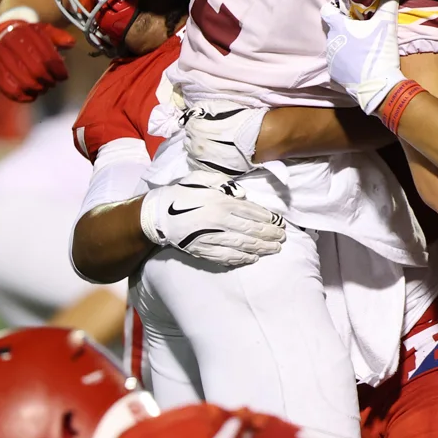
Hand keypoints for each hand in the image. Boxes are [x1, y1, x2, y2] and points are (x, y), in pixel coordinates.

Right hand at [0, 18, 71, 102]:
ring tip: (43, 88)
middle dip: (49, 80)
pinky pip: (10, 90)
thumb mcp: (43, 30)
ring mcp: (0, 59)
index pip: (47, 57)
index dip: (58, 70)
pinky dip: (24, 96)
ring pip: (25, 82)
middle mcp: (10, 44)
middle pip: (37, 71)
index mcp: (25, 33)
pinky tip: (32, 95)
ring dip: (39, 89)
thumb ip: (58, 36)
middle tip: (53, 83)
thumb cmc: (28, 36)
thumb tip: (71, 43)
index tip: (63, 76)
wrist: (2, 34)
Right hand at [139, 175, 285, 266]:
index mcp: (220, 202)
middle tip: (282, 238)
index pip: (251, 212)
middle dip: (270, 234)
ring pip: (243, 245)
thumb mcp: (200, 178)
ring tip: (274, 249)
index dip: (268, 218)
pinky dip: (241, 258)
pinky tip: (252, 258)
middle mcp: (219, 221)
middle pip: (251, 230)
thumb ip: (223, 183)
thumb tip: (243, 194)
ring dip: (261, 248)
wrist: (156, 215)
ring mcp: (211, 238)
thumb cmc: (180, 193)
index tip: (280, 222)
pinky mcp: (203, 250)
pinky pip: (226, 256)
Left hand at [182, 106, 266, 175]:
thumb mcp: (221, 107)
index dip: (198, 123)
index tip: (206, 123)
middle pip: (189, 140)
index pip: (189, 125)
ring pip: (192, 154)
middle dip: (196, 137)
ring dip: (198, 150)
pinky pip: (198, 166)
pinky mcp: (209, 171)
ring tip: (212, 147)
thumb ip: (203, 109)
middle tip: (209, 135)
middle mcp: (195, 146)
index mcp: (195, 128)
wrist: (259, 139)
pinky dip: (202, 161)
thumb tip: (194, 113)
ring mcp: (201, 161)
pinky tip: (212, 157)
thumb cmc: (240, 120)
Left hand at [320, 0, 404, 113]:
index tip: (351, 12)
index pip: (328, 10)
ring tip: (363, 49)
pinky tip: (360, 64)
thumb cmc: (379, 51)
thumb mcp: (386, 24)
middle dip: (347, 28)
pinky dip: (347, 61)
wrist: (378, 86)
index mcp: (338, 27)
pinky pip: (339, 62)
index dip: (338, 8)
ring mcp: (330, 59)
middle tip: (364, 31)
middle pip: (335, 29)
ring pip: (336, 46)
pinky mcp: (334, 74)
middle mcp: (330, 42)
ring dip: (347, 45)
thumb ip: (388, 2)